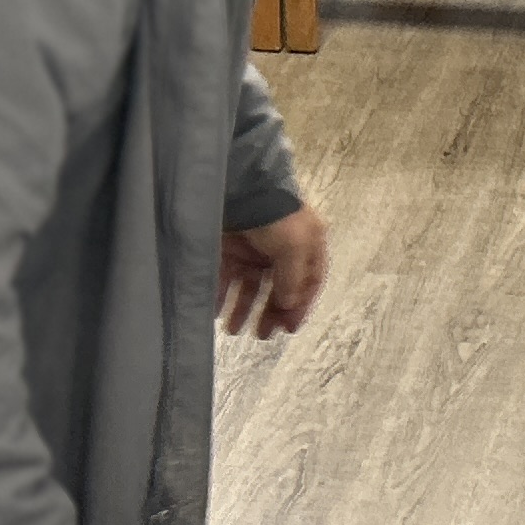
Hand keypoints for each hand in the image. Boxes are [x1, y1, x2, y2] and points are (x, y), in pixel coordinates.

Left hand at [220, 203, 328, 336]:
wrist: (239, 189)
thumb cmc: (276, 219)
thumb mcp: (295, 247)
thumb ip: (294, 279)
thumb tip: (289, 306)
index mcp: (306, 249)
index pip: (308, 284)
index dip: (299, 307)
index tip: (289, 329)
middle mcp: (281, 253)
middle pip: (278, 290)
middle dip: (270, 313)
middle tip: (262, 335)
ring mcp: (253, 252)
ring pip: (250, 288)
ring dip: (244, 310)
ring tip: (235, 331)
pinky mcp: (227, 251)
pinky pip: (225, 280)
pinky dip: (222, 297)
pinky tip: (216, 313)